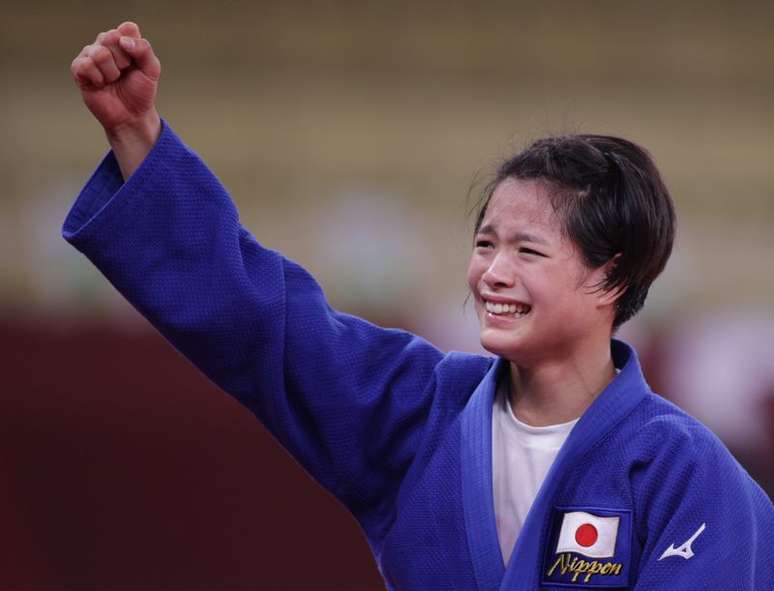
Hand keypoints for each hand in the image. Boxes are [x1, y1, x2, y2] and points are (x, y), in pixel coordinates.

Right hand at [70, 22, 161, 178]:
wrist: (131, 116)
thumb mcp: (152, 70)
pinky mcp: (79, 70)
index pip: (127, 28)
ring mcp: (90, 56)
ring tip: (113, 80)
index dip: (134, 46)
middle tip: (124, 72)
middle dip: (123, 60)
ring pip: (99, 52)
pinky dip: (97, 77)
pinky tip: (100, 83)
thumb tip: (123, 40)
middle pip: (112, 37)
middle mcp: (105, 44)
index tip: (136, 62)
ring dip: (111, 72)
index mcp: (123, 41)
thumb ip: (144, 50)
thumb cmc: (140, 92)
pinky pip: (85, 64)